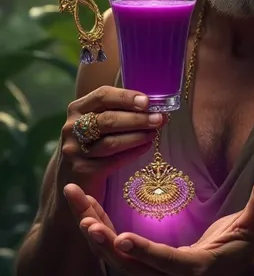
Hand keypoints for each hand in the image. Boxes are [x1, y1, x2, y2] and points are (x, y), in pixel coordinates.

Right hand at [58, 86, 164, 202]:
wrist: (73, 180)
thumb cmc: (92, 145)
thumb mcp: (97, 124)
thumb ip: (117, 112)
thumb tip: (151, 106)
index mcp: (77, 109)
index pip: (102, 96)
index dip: (126, 97)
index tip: (147, 101)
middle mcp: (72, 127)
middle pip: (108, 119)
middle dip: (137, 119)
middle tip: (159, 119)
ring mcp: (75, 150)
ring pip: (111, 142)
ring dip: (137, 136)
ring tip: (154, 133)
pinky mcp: (82, 171)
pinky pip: (113, 161)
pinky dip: (132, 153)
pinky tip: (146, 147)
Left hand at [65, 162, 253, 275]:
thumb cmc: (243, 251)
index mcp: (196, 269)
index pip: (168, 261)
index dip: (145, 251)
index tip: (122, 237)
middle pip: (130, 262)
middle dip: (103, 236)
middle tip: (82, 210)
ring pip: (115, 259)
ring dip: (94, 231)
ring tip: (76, 201)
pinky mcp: (142, 275)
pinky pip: (115, 255)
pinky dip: (98, 234)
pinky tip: (84, 210)